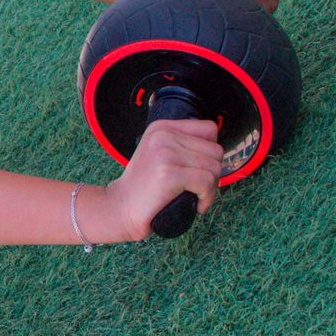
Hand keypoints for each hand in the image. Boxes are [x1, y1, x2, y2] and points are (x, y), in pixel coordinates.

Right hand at [103, 119, 222, 240]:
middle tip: (198, 188)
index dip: (210, 153)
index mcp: (162, 127)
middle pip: (215, 150)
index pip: (209, 129)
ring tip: (196, 197)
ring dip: (211, 188)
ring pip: (214, 167)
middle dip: (212, 173)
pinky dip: (207, 198)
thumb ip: (181, 145)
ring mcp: (166, 153)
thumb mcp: (158, 153)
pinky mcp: (169, 174)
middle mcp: (163, 135)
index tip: (199, 169)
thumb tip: (216, 150)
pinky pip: (207, 183)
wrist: (120, 208)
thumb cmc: (143, 187)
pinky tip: (197, 206)